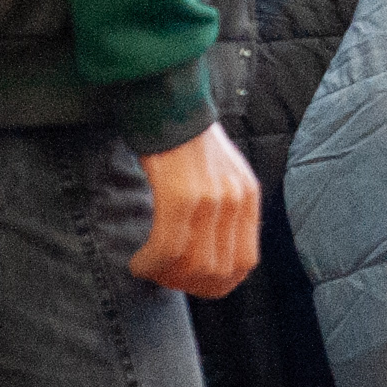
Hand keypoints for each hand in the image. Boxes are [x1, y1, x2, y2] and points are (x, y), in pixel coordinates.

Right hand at [133, 121, 261, 298]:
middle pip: (219, 271)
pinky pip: (169, 247)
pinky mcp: (182, 195)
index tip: (190, 282)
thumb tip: (207, 253)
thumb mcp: (220, 174)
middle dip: (187, 285)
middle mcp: (236, 200)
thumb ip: (223, 210)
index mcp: (248, 196)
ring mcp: (211, 198)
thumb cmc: (185, 140)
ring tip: (147, 268)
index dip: (217, 283)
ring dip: (165, 277)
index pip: (245, 263)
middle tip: (163, 276)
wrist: (167, 101)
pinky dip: (151, 263)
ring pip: (193, 265)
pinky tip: (138, 262)